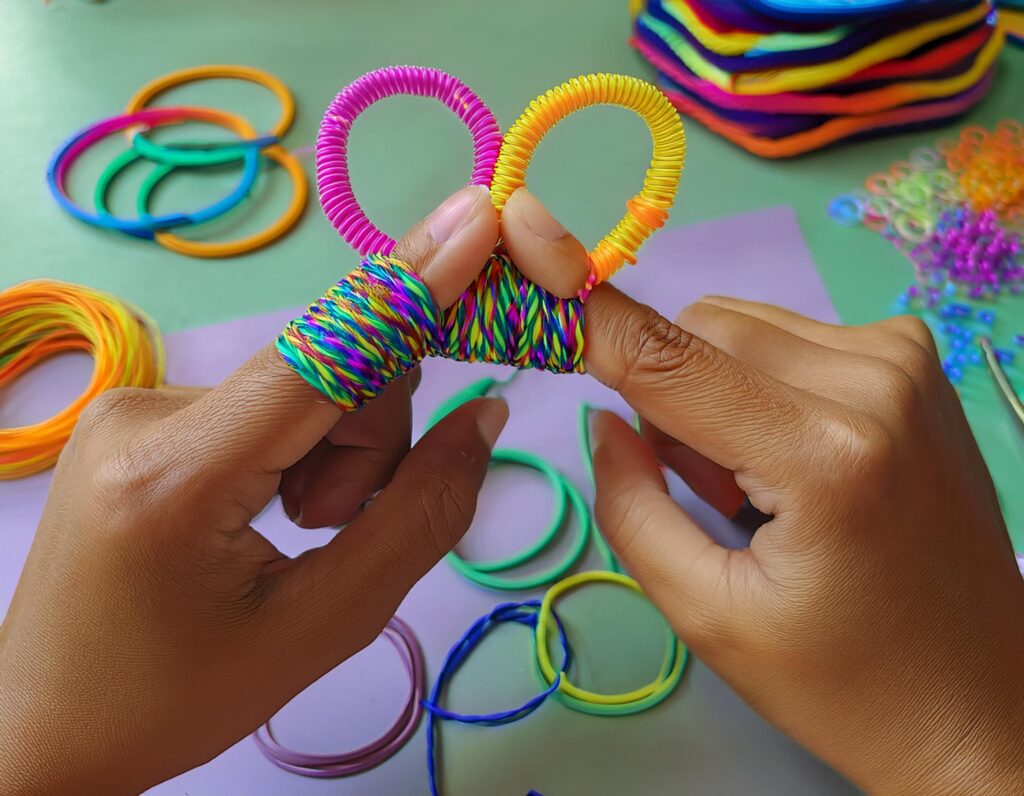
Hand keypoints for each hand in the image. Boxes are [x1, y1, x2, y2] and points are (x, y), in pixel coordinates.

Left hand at [0, 185, 508, 795]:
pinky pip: (265, 402)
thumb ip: (417, 516)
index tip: (479, 215)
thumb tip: (482, 415)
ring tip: (298, 531)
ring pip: (301, 386)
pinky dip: (297, 448)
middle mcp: (145, 412)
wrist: (48, 730)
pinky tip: (267, 513)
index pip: (320, 357)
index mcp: (178, 475)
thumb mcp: (324, 626)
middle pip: (325, 372)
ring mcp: (135, 407)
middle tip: (335, 527)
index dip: (408, 287)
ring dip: (334, 451)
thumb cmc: (181, 697)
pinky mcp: (141, 416)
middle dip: (366, 442)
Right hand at [502, 192, 1023, 792]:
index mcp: (823, 454)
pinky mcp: (914, 357)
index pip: (665, 358)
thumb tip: (603, 416)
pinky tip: (797, 458)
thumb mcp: (708, 614)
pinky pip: (788, 336)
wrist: (976, 700)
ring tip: (759, 482)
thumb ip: (633, 506)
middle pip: (699, 328)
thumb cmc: (840, 680)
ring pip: (740, 326)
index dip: (584, 311)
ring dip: (712, 387)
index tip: (517, 252)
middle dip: (665, 392)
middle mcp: (873, 378)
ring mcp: (904, 357)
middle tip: (702, 484)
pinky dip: (760, 383)